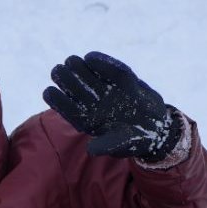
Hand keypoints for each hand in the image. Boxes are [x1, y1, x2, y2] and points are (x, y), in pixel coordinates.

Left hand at [43, 51, 177, 161]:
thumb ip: (106, 145)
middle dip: (65, 79)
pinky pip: (109, 69)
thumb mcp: (121, 146)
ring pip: (87, 75)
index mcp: (86, 119)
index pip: (66, 108)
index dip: (56, 99)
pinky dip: (101, 62)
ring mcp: (106, 89)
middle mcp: (92, 103)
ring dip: (78, 67)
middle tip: (58, 70)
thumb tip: (91, 150)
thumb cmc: (133, 140)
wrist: (157, 128)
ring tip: (71, 61)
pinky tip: (91, 57)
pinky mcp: (121, 79)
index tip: (49, 91)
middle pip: (73, 88)